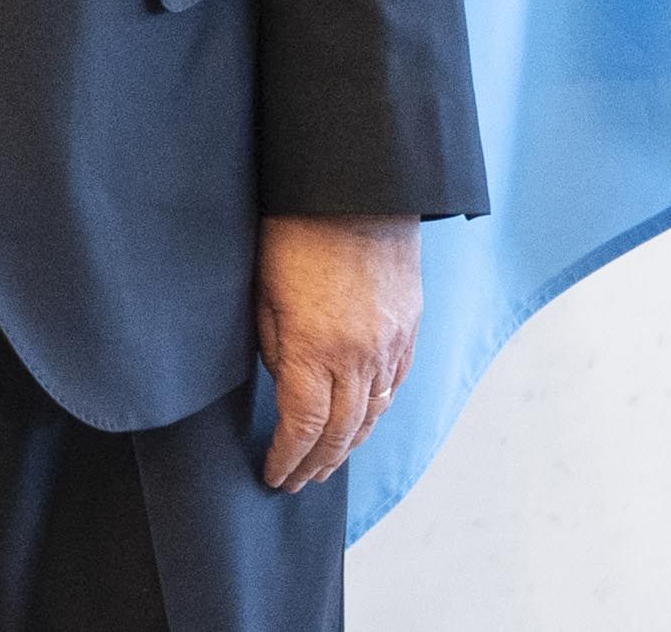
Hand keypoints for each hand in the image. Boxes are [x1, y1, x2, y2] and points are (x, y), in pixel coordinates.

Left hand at [254, 213, 421, 490]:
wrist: (356, 189)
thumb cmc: (294, 231)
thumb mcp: (262, 291)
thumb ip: (273, 346)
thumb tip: (284, 383)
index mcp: (313, 350)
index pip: (302, 427)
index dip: (287, 457)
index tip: (273, 475)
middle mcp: (357, 357)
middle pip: (340, 432)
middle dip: (316, 463)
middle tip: (297, 481)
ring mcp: (389, 344)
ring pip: (372, 414)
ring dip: (349, 444)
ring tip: (326, 462)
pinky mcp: (408, 327)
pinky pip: (394, 384)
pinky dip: (377, 409)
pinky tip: (364, 420)